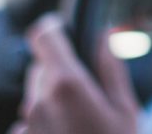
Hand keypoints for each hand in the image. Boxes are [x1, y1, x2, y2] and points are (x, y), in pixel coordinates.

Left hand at [9, 13, 140, 133]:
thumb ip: (112, 68)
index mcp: (66, 86)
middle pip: (41, 68)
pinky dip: (45, 124)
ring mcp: (25, 126)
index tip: (64, 30)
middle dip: (61, 72)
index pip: (43, 36)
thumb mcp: (125, 110)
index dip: (53, 28)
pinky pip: (29, 123)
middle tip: (88, 94)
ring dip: (52, 100)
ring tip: (79, 122)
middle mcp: (38, 102)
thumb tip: (107, 35)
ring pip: (36, 96)